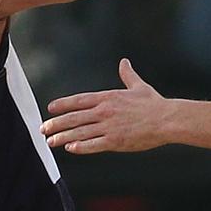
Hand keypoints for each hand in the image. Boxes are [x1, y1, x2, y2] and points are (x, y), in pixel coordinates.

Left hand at [44, 58, 167, 153]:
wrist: (167, 119)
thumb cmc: (154, 104)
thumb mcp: (139, 86)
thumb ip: (128, 75)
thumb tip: (124, 62)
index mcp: (108, 98)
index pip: (79, 100)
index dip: (63, 104)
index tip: (50, 108)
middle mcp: (105, 111)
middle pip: (74, 117)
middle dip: (56, 123)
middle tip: (43, 129)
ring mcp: (109, 127)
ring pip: (80, 132)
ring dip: (62, 137)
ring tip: (51, 141)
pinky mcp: (116, 141)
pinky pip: (93, 145)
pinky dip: (80, 147)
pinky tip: (70, 148)